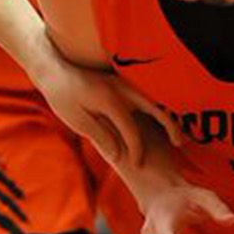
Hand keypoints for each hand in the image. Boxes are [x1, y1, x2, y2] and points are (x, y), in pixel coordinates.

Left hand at [32, 50, 179, 164]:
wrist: (53, 68)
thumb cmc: (62, 95)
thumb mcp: (77, 120)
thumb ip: (101, 136)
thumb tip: (119, 156)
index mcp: (110, 100)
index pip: (132, 131)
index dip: (137, 151)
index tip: (137, 166)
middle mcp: (123, 88)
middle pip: (156, 108)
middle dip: (171, 126)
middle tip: (180, 144)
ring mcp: (124, 81)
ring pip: (154, 99)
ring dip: (167, 115)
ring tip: (175, 132)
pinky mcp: (122, 81)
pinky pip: (146, 95)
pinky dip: (157, 107)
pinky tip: (160, 119)